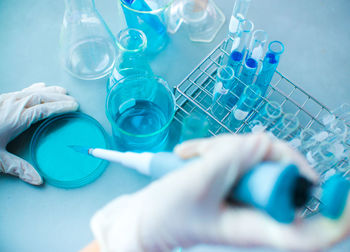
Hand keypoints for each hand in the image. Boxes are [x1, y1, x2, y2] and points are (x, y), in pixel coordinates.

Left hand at [0, 82, 78, 184]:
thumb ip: (18, 168)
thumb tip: (39, 180)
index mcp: (17, 119)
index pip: (45, 109)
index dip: (61, 107)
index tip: (74, 106)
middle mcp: (13, 105)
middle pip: (42, 97)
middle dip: (60, 98)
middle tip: (73, 101)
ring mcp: (6, 99)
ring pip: (33, 92)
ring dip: (50, 91)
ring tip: (63, 91)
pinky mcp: (1, 98)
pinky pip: (22, 90)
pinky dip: (34, 88)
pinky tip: (40, 86)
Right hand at [90, 133, 349, 251]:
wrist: (146, 216)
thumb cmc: (167, 213)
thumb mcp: (197, 184)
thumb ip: (233, 160)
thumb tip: (264, 142)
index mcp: (257, 227)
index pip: (313, 231)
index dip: (336, 213)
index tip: (340, 187)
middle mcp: (259, 210)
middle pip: (287, 175)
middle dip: (258, 152)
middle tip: (219, 150)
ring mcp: (246, 193)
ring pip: (260, 157)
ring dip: (227, 147)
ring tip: (193, 154)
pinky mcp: (234, 178)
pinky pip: (239, 153)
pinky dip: (215, 147)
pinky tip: (190, 153)